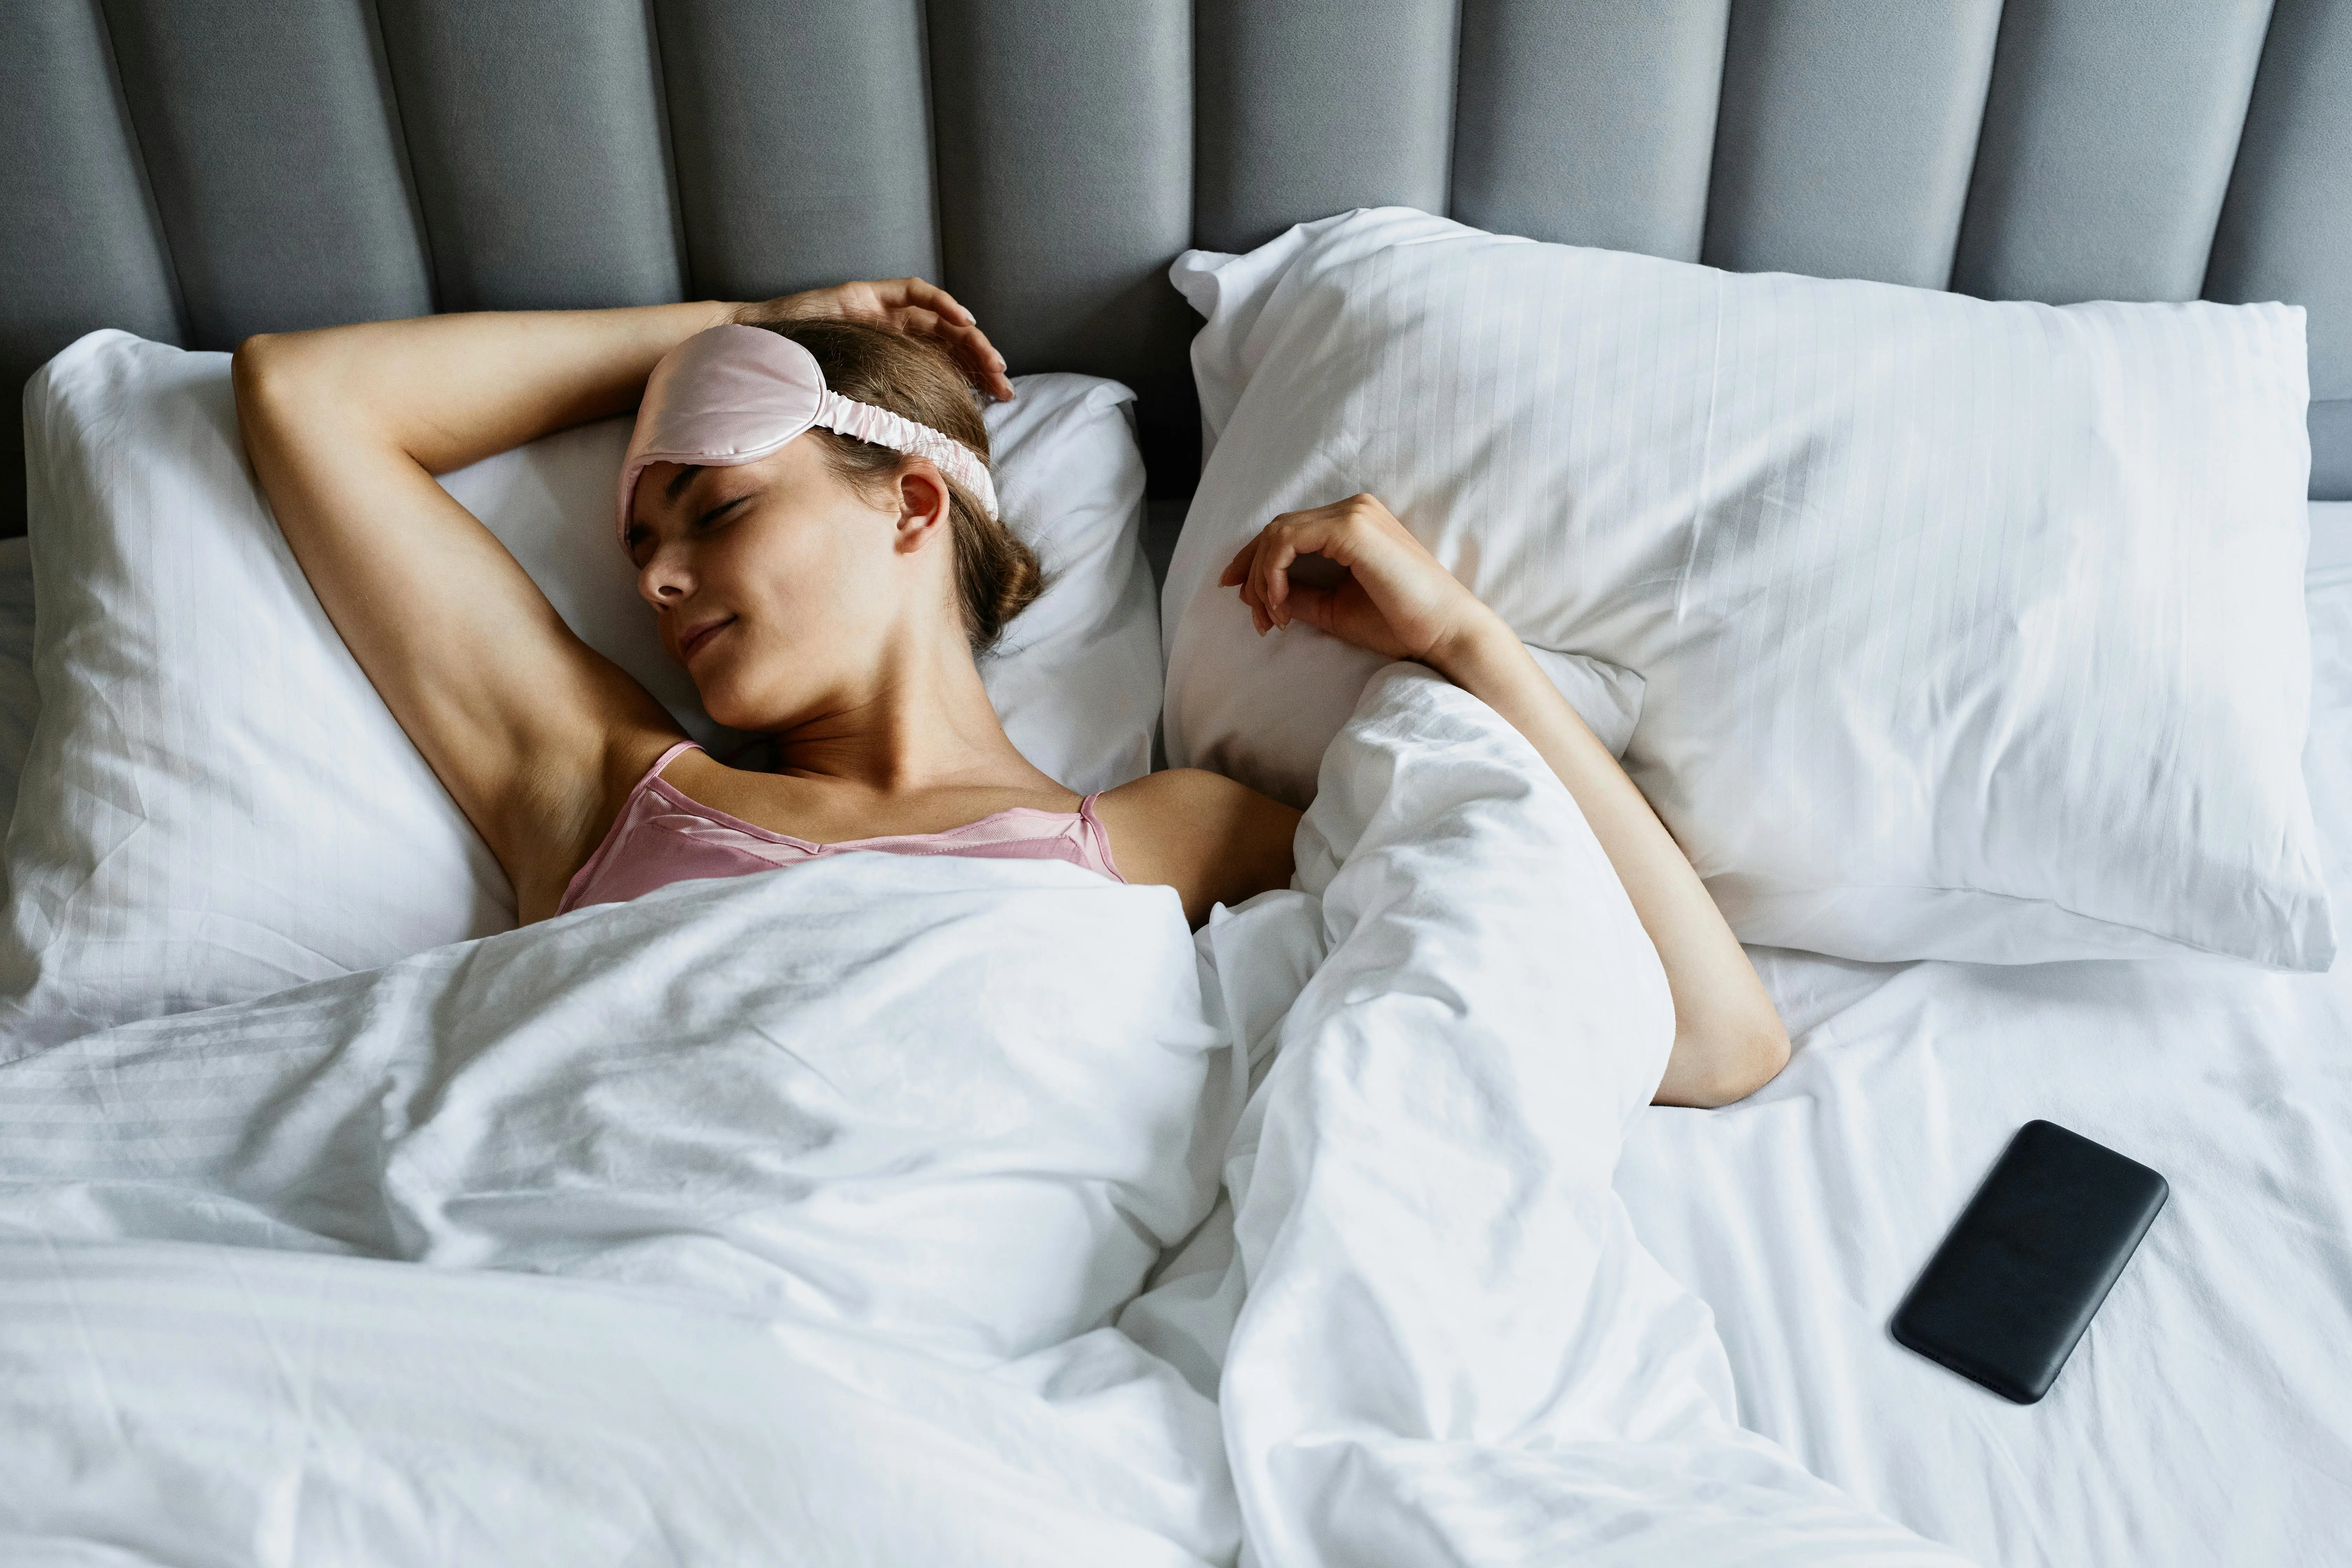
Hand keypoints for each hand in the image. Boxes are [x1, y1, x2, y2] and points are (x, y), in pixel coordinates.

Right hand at [731, 278, 1014, 401]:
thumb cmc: (798, 392)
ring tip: (994, 359)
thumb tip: (918, 458)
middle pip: (948, 340)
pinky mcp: (864, 294)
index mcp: (891, 358)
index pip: (943, 362)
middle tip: (1005, 386)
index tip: (999, 400)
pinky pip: (912, 292)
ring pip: (939, 317)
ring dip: (971, 336)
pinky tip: (964, 320)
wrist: (755, 361)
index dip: (975, 376)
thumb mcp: (852, 413)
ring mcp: (879, 310)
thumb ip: (883, 422)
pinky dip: (942, 304)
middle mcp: (890, 332)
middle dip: (981, 360)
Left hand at [1219, 493, 1505, 672]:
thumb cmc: (1399, 623)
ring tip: (1271, 617)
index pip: (1288, 531)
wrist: (1444, 634)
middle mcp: (1354, 509)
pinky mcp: (1352, 529)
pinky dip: (1273, 573)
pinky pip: (1288, 541)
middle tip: (1255, 617)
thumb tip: (1265, 594)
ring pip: (1277, 533)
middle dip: (1252, 573)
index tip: (1237, 594)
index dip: (1254, 560)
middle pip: (1277, 529)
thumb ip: (1302, 594)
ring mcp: (1354, 514)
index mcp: (1354, 523)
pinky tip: (1280, 604)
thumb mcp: (1335, 608)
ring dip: (1261, 578)